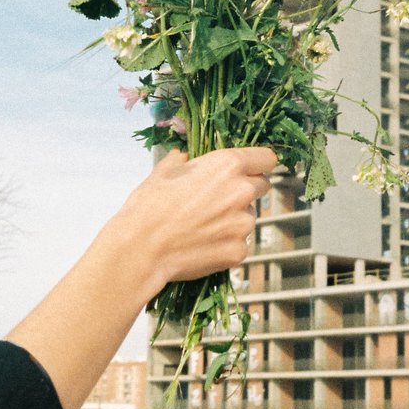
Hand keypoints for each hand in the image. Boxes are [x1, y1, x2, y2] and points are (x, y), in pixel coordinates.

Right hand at [112, 146, 277, 289]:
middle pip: (261, 186)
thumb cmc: (148, 207)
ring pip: (248, 217)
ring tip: (203, 226)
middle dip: (245, 191)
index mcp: (227, 165)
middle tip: (219, 199)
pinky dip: (226, 244)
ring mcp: (243, 224)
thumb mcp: (163, 172)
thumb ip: (183, 161)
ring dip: (234, 219)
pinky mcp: (238, 251)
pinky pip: (239, 244)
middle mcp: (242, 192)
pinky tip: (203, 244)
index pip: (267, 158)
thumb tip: (184, 157)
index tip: (251, 170)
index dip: (258, 164)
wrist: (141, 248)